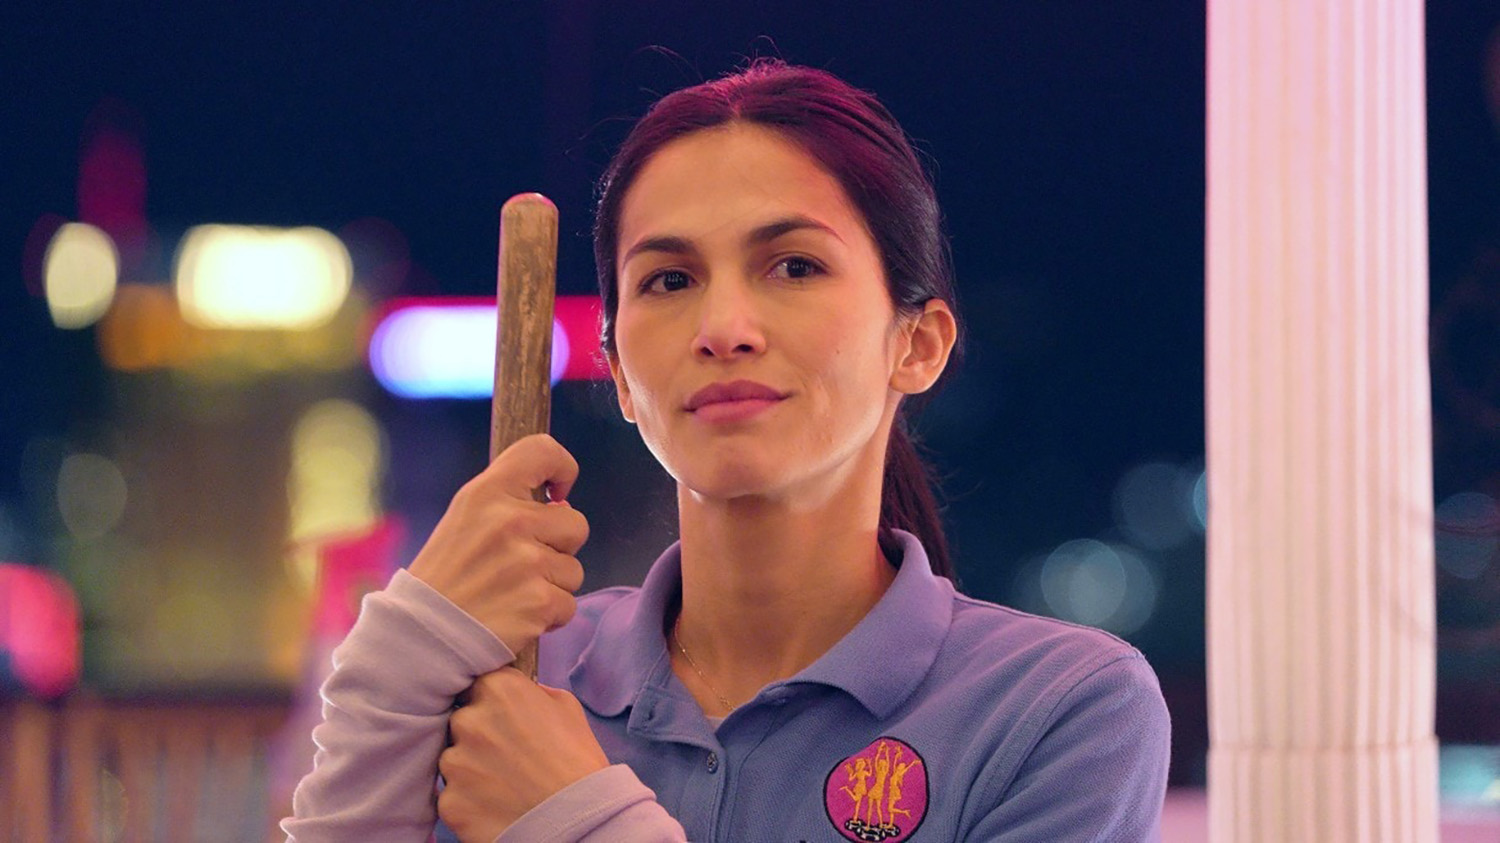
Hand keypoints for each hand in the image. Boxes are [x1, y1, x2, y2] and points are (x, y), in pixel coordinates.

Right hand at [409, 434, 588, 654]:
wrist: (422, 634)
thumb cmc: (445, 576)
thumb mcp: (464, 519)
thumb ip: (509, 504)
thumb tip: (561, 504)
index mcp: (488, 492)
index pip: (542, 451)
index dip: (562, 467)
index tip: (557, 492)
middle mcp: (511, 521)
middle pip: (575, 523)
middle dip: (558, 546)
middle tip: (520, 565)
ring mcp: (528, 562)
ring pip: (574, 569)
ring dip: (552, 584)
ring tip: (511, 593)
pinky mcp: (539, 601)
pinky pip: (568, 603)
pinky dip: (548, 616)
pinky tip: (516, 616)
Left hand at [438, 668, 609, 841]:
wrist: (579, 818)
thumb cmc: (578, 761)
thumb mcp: (567, 708)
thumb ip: (535, 693)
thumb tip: (520, 695)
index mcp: (498, 690)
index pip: (477, 686)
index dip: (489, 704)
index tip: (503, 720)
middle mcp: (468, 720)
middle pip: (461, 723)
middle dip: (478, 737)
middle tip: (507, 757)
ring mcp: (454, 762)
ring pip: (453, 761)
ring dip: (471, 770)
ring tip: (504, 785)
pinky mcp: (449, 801)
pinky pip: (452, 797)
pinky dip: (470, 802)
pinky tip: (496, 806)